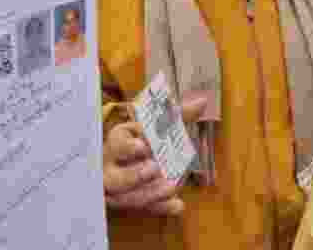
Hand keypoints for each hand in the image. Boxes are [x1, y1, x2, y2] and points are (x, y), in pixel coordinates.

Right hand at [103, 94, 207, 215]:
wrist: (123, 160)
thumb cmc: (140, 138)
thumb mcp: (152, 124)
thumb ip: (176, 115)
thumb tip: (202, 102)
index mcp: (116, 142)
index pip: (117, 143)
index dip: (128, 147)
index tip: (143, 146)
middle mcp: (110, 168)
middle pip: (114, 177)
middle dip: (134, 176)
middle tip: (155, 169)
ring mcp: (116, 190)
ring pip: (126, 198)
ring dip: (149, 194)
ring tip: (171, 186)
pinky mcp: (128, 204)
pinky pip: (141, 210)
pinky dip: (160, 208)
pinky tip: (177, 205)